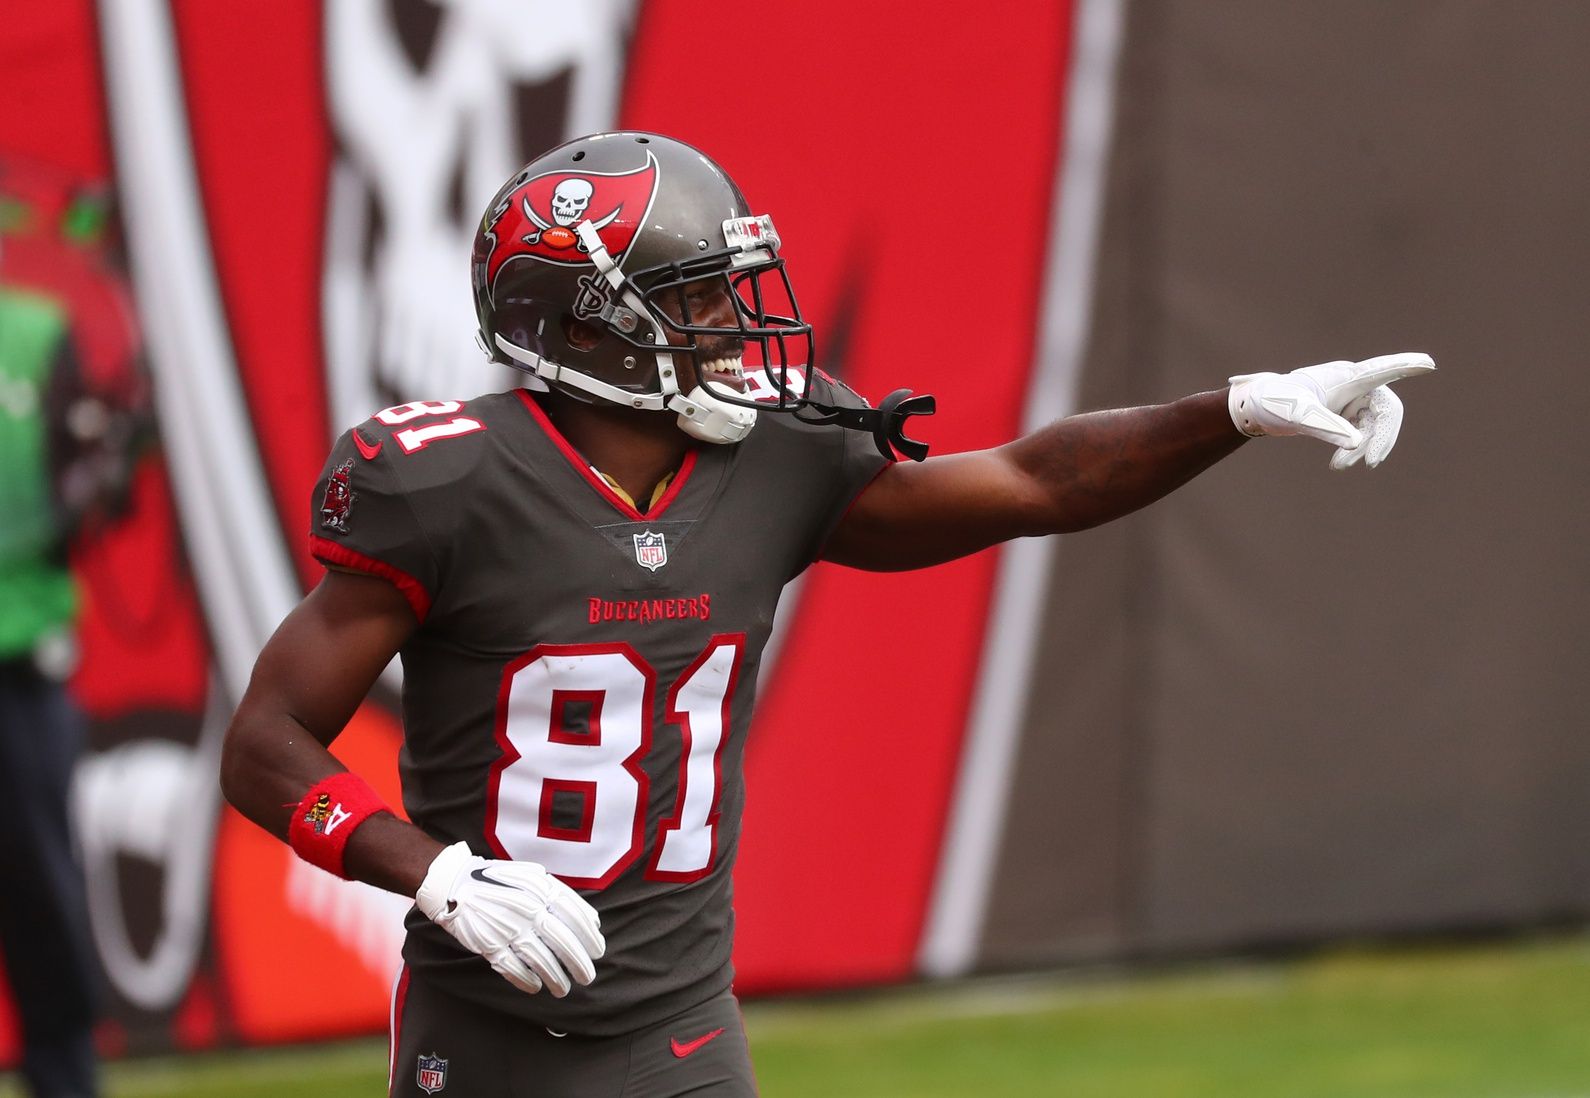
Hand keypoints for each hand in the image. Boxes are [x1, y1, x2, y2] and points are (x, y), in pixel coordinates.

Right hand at [415, 842, 604, 996]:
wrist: (456, 884)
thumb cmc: (501, 881)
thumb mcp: (533, 877)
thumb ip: (560, 895)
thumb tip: (592, 921)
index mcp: (540, 889)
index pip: (574, 915)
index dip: (589, 936)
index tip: (598, 950)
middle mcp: (527, 908)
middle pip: (561, 941)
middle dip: (579, 963)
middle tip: (588, 976)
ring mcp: (507, 927)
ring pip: (540, 960)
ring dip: (556, 978)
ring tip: (564, 988)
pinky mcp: (489, 945)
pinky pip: (513, 968)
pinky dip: (527, 981)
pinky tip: (536, 987)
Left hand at [1228, 352, 1435, 468]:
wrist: (1256, 407)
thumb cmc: (1276, 402)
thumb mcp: (1300, 416)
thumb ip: (1327, 427)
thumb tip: (1357, 444)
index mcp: (1346, 376)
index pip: (1381, 370)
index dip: (1406, 367)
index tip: (1429, 364)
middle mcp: (1354, 384)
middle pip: (1385, 410)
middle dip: (1380, 438)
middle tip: (1369, 462)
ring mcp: (1352, 399)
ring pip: (1374, 426)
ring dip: (1363, 448)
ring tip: (1338, 466)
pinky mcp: (1345, 413)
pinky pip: (1363, 432)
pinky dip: (1355, 448)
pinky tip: (1339, 463)